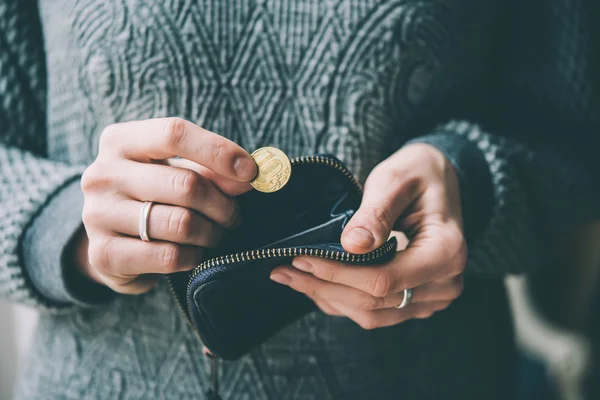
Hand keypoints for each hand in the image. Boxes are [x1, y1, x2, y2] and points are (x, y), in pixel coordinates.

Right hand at [77, 118, 256, 293]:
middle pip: (186, 184)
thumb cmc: (153, 197)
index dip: (219, 151)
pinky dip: (193, 257)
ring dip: (212, 233)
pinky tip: (193, 253)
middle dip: (223, 205)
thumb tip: (249, 175)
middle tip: (234, 217)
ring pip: (182, 223)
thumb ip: (212, 170)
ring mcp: (98, 215)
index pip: (174, 134)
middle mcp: (102, 174)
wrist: (111, 243)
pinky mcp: (103, 254)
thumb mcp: (178, 172)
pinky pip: (169, 256)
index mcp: (120, 141)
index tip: (251, 171)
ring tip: (215, 235)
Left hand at [270, 143, 466, 328]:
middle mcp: (445, 283)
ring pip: (371, 314)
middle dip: (324, 287)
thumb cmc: (418, 173)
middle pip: (374, 302)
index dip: (338, 274)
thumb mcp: (396, 179)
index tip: (300, 258)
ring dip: (328, 297)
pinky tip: (314, 283)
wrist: (439, 180)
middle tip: (282, 270)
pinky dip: (341, 300)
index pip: (384, 280)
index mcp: (447, 252)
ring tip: (291, 276)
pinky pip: (375, 312)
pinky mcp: (416, 300)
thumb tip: (351, 246)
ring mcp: (431, 297)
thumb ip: (376, 212)